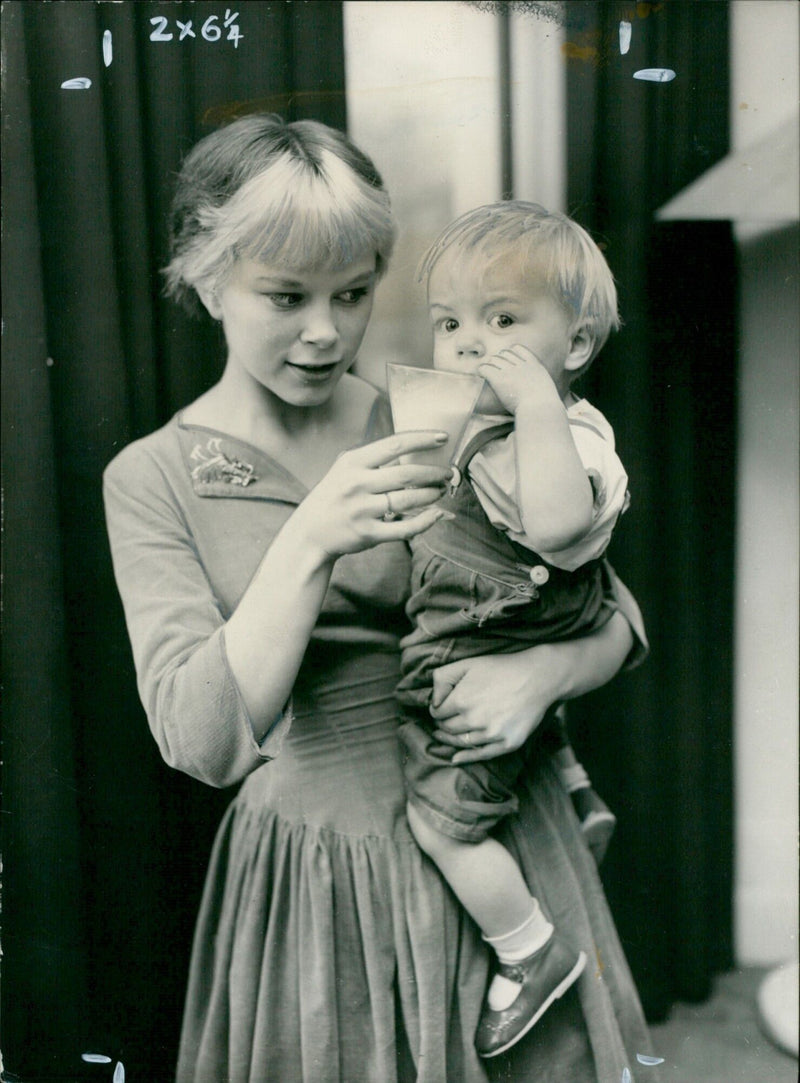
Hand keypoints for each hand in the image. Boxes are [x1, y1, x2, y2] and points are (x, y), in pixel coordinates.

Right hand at [291, 431, 452, 559]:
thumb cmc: (333, 498)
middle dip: (434, 473)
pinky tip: (436, 515)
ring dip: (432, 495)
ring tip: (440, 491)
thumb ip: (373, 461)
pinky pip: (404, 528)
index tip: (443, 437)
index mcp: (352, 462)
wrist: (309, 533)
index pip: (394, 445)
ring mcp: (362, 510)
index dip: (422, 440)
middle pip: (407, 474)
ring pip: (409, 501)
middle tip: (448, 473)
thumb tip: (414, 452)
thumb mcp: (344, 470)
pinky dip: (425, 521)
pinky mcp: (367, 534)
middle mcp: (356, 484)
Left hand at [428, 650, 556, 762]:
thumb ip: (443, 678)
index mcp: (461, 700)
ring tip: (445, 736)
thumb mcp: (468, 663)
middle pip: (447, 729)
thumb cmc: (502, 668)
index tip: (439, 708)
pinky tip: (455, 759)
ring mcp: (492, 734)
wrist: (538, 677)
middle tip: (442, 722)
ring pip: (461, 742)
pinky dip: (466, 758)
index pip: (437, 713)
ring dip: (450, 740)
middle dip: (442, 725)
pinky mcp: (507, 743)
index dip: (436, 710)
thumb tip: (433, 700)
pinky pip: (481, 755)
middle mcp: (474, 720)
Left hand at [478, 345, 560, 413]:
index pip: (518, 349)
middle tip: (495, 370)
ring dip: (490, 365)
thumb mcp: (545, 389)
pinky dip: (481, 371)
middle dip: (499, 360)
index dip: (511, 352)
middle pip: (504, 353)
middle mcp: (521, 365)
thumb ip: (537, 385)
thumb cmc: (543, 406)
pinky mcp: (499, 379)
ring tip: (487, 373)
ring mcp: (509, 371)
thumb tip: (530, 391)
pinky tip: (481, 374)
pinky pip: (485, 368)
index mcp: (533, 365)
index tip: (507, 359)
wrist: (539, 409)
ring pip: (494, 360)